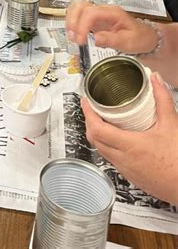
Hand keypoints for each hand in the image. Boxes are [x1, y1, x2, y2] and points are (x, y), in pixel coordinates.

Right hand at [65, 1, 156, 53]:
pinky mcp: (93, 20)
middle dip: (73, 21)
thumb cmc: (139, 38)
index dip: (82, 25)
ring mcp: (97, 14)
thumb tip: (95, 39)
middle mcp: (103, 10)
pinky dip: (72, 23)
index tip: (80, 40)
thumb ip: (111, 40)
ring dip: (70, 21)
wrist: (145, 37)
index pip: (91, 13)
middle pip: (80, 6)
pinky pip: (78, 15)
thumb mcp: (129, 42)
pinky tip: (73, 34)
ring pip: (76, 8)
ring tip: (71, 36)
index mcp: (112, 13)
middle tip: (73, 38)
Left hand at [81, 73, 177, 203]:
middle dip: (89, 122)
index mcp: (131, 146)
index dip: (87, 114)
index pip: (98, 129)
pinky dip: (107, 146)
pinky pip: (111, 159)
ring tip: (101, 120)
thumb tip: (155, 80)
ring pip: (101, 150)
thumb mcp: (172, 125)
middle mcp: (124, 159)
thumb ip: (162, 99)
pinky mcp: (130, 176)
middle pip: (94, 139)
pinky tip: (116, 139)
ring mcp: (125, 170)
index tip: (86, 102)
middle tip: (91, 108)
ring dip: (97, 135)